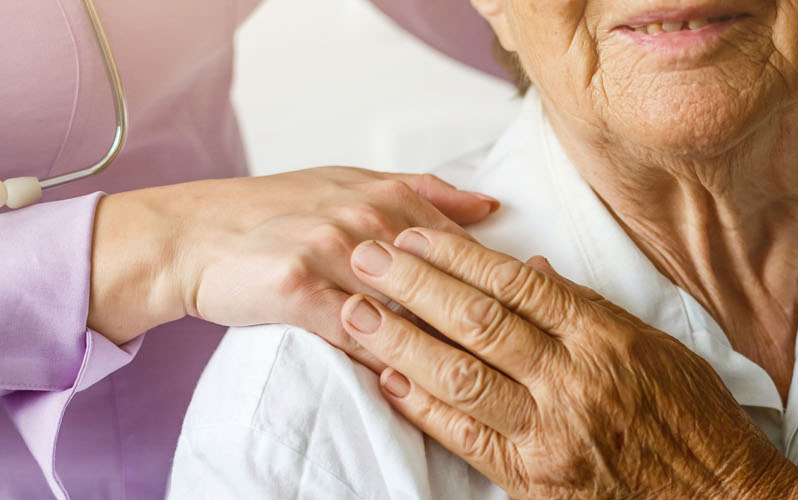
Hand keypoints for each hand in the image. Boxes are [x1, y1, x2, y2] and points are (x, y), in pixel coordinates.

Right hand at [88, 168, 497, 352]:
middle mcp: (366, 218)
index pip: (463, 245)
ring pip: (406, 308)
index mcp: (386, 195)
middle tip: (513, 358)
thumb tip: (488, 206)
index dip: (495, 286)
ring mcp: (334, 251)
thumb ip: (424, 194)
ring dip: (442, 345)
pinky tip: (411, 383)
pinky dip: (387, 360)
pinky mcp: (301, 288)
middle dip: (480, 320)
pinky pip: (358, 333)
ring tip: (476, 379)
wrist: (192, 235)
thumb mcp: (351, 185)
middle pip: (444, 278)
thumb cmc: (273, 212)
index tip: (523, 318)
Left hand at [339, 229, 797, 499]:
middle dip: (413, 284)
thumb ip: (589, 309)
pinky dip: (421, 406)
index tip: (415, 234)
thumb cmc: (694, 418)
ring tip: (356, 309)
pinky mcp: (532, 479)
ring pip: (458, 376)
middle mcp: (574, 381)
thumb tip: (532, 269)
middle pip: (477, 322)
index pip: (516, 284)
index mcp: (606, 338)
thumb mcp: (657, 346)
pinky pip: (464, 436)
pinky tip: (387, 378)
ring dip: (399, 340)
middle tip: (366, 255)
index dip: (457, 256)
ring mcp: (549, 433)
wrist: (720, 496)